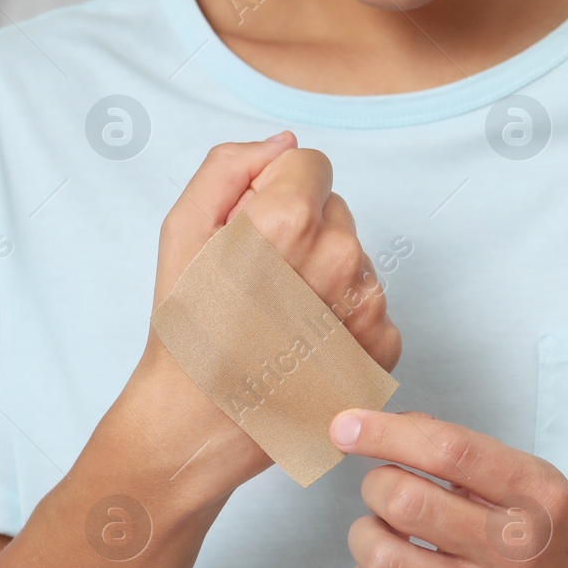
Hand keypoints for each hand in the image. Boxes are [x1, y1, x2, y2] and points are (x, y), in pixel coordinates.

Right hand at [117, 133, 403, 503]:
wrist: (204, 424)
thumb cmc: (188, 330)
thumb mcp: (182, 230)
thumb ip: (230, 166)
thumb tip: (284, 142)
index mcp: (291, 222)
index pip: (311, 163)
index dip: (274, 191)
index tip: (252, 231)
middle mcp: (340, 259)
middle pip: (334, 211)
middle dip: (300, 233)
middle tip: (260, 282)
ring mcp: (369, 306)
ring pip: (354, 258)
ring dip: (323, 276)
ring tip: (279, 318)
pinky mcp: (385, 345)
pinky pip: (369, 303)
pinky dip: (341, 318)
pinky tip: (303, 344)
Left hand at [330, 409, 567, 567]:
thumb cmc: (555, 533)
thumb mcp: (533, 477)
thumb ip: (466, 452)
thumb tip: (390, 426)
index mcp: (535, 496)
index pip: (450, 451)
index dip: (386, 434)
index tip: (347, 426)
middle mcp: (515, 552)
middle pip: (407, 503)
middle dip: (377, 484)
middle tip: (386, 487)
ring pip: (384, 561)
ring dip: (365, 533)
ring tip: (383, 531)